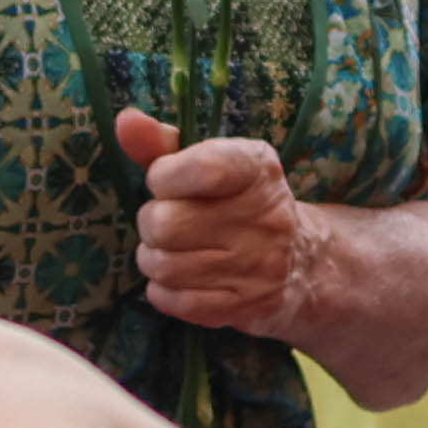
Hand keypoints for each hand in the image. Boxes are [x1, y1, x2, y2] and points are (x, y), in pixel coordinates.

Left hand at [115, 114, 303, 331]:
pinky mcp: (248, 306)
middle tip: (165, 221)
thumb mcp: (209, 162)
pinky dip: (163, 291)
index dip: (164, 176)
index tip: (165, 180)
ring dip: (153, 257)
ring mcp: (259, 266)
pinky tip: (179, 278)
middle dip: (151, 222)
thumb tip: (125, 121)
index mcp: (258, 169)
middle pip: (166, 224)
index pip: (202, 169)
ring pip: (164, 265)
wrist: (302, 263)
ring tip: (169, 249)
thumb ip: (162, 143)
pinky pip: (176, 302)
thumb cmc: (236, 202)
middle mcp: (266, 217)